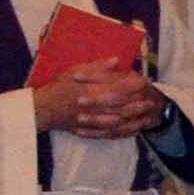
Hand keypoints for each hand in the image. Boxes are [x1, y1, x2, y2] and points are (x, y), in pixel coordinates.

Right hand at [32, 62, 159, 139]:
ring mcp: (90, 121)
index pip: (117, 88)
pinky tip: (132, 130)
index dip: (133, 85)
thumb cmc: (58, 87)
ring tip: (146, 117)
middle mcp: (92, 107)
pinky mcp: (88, 130)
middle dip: (137, 104)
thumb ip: (97, 67)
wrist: (42, 109)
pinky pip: (108, 134)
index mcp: (90, 90)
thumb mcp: (74, 71)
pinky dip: (121, 133)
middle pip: (120, 107)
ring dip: (133, 120)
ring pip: (117, 122)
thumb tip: (116, 60)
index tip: (146, 81)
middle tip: (151, 101)